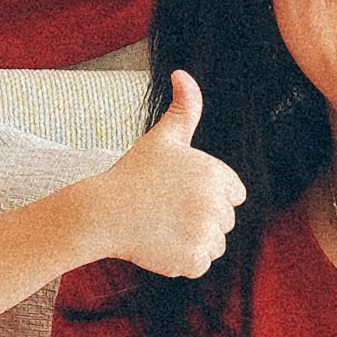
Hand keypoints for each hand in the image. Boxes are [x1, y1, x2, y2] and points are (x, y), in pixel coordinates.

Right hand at [91, 71, 242, 283]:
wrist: (102, 212)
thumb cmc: (132, 173)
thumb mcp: (162, 138)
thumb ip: (184, 107)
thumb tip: (182, 72)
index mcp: (216, 173)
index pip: (234, 195)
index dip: (207, 195)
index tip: (179, 192)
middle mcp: (216, 203)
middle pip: (225, 221)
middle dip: (200, 219)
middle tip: (166, 210)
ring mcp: (205, 233)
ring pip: (216, 244)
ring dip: (193, 241)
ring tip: (162, 226)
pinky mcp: (193, 259)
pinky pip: (200, 264)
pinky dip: (182, 260)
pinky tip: (160, 244)